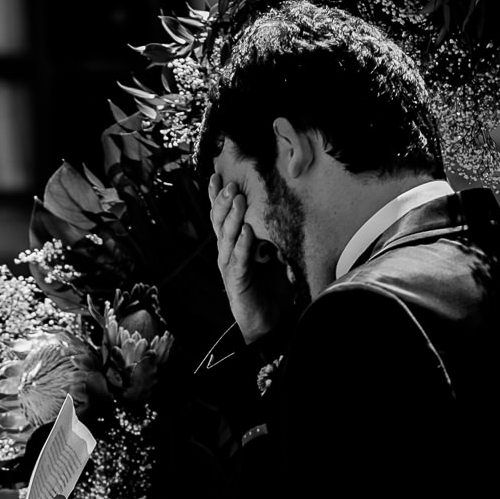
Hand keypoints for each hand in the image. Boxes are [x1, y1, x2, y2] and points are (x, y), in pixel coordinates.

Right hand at [209, 178, 294, 342]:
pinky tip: (245, 231)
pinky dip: (242, 244)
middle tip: (230, 184)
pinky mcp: (236, 280)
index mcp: (233, 245)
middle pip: (219, 222)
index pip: (222, 216)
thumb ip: (274, 238)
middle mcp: (227, 253)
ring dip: (232, 217)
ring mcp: (229, 266)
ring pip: (226, 237)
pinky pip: (239, 259)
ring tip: (237, 199)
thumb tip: (281, 218)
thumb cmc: (270, 288)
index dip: (217, 197)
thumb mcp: (275, 257)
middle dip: (223, 202)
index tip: (217, 176)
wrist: (267, 322)